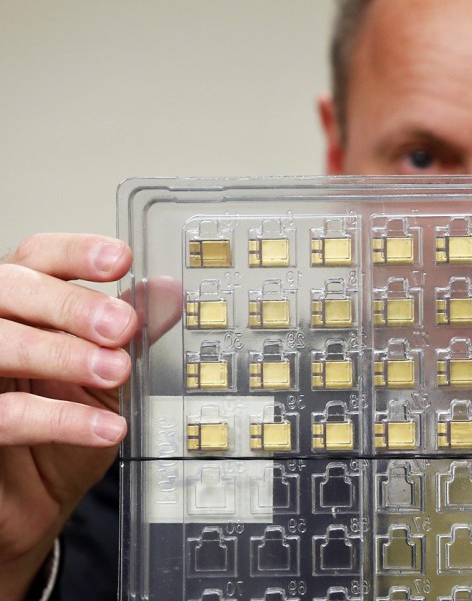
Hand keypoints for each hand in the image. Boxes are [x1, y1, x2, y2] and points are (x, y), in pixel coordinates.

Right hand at [0, 233, 136, 599]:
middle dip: (71, 304)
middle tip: (122, 327)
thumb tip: (167, 293)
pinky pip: (3, 415)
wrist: (35, 506)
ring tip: (115, 372)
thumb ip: (132, 336)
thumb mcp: (107, 380)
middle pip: (12, 288)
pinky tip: (106, 427)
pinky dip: (59, 418)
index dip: (75, 252)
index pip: (37, 258)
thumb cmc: (62, 432)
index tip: (120, 260)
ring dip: (61, 354)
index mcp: (21, 305)